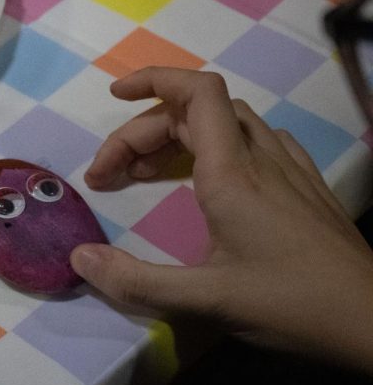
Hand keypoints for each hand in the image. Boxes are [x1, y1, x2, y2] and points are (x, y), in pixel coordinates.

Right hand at [74, 68, 372, 372]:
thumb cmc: (293, 304)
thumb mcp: (207, 301)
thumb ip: (137, 282)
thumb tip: (80, 258)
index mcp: (231, 173)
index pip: (196, 93)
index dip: (153, 80)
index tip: (115, 96)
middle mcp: (260, 158)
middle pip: (196, 112)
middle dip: (142, 132)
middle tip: (108, 178)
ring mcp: (288, 169)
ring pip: (225, 123)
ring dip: (177, 135)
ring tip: (145, 176)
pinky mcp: (305, 186)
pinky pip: (254, 141)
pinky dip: (215, 145)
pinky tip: (208, 180)